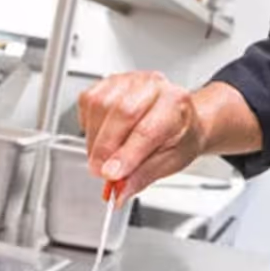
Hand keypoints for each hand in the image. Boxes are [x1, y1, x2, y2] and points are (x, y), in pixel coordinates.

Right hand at [77, 71, 204, 197]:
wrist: (180, 117)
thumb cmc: (180, 135)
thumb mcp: (172, 161)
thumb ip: (143, 176)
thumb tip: (119, 190)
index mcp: (175, 104)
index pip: (147, 130)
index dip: (126, 155)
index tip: (111, 175)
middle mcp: (153, 86)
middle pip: (121, 113)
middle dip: (105, 148)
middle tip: (101, 172)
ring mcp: (129, 80)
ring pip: (100, 106)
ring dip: (95, 139)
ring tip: (105, 157)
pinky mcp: (109, 81)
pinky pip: (88, 102)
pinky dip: (89, 125)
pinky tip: (102, 136)